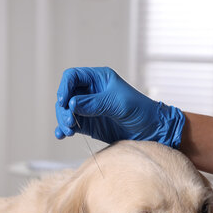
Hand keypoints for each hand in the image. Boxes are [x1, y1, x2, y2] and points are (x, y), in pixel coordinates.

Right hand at [54, 67, 185, 147]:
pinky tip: (62, 135)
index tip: (64, 102)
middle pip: (66, 95)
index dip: (64, 87)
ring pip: (66, 111)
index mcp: (98, 78)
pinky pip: (71, 124)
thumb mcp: (117, 103)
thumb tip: (71, 103)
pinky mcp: (88, 123)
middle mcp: (90, 91)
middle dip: (63, 109)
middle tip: (70, 122)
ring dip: (63, 120)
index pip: (73, 77)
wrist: (151, 130)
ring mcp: (88, 108)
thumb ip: (94, 103)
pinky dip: (64, 129)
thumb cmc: (139, 110)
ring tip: (68, 132)